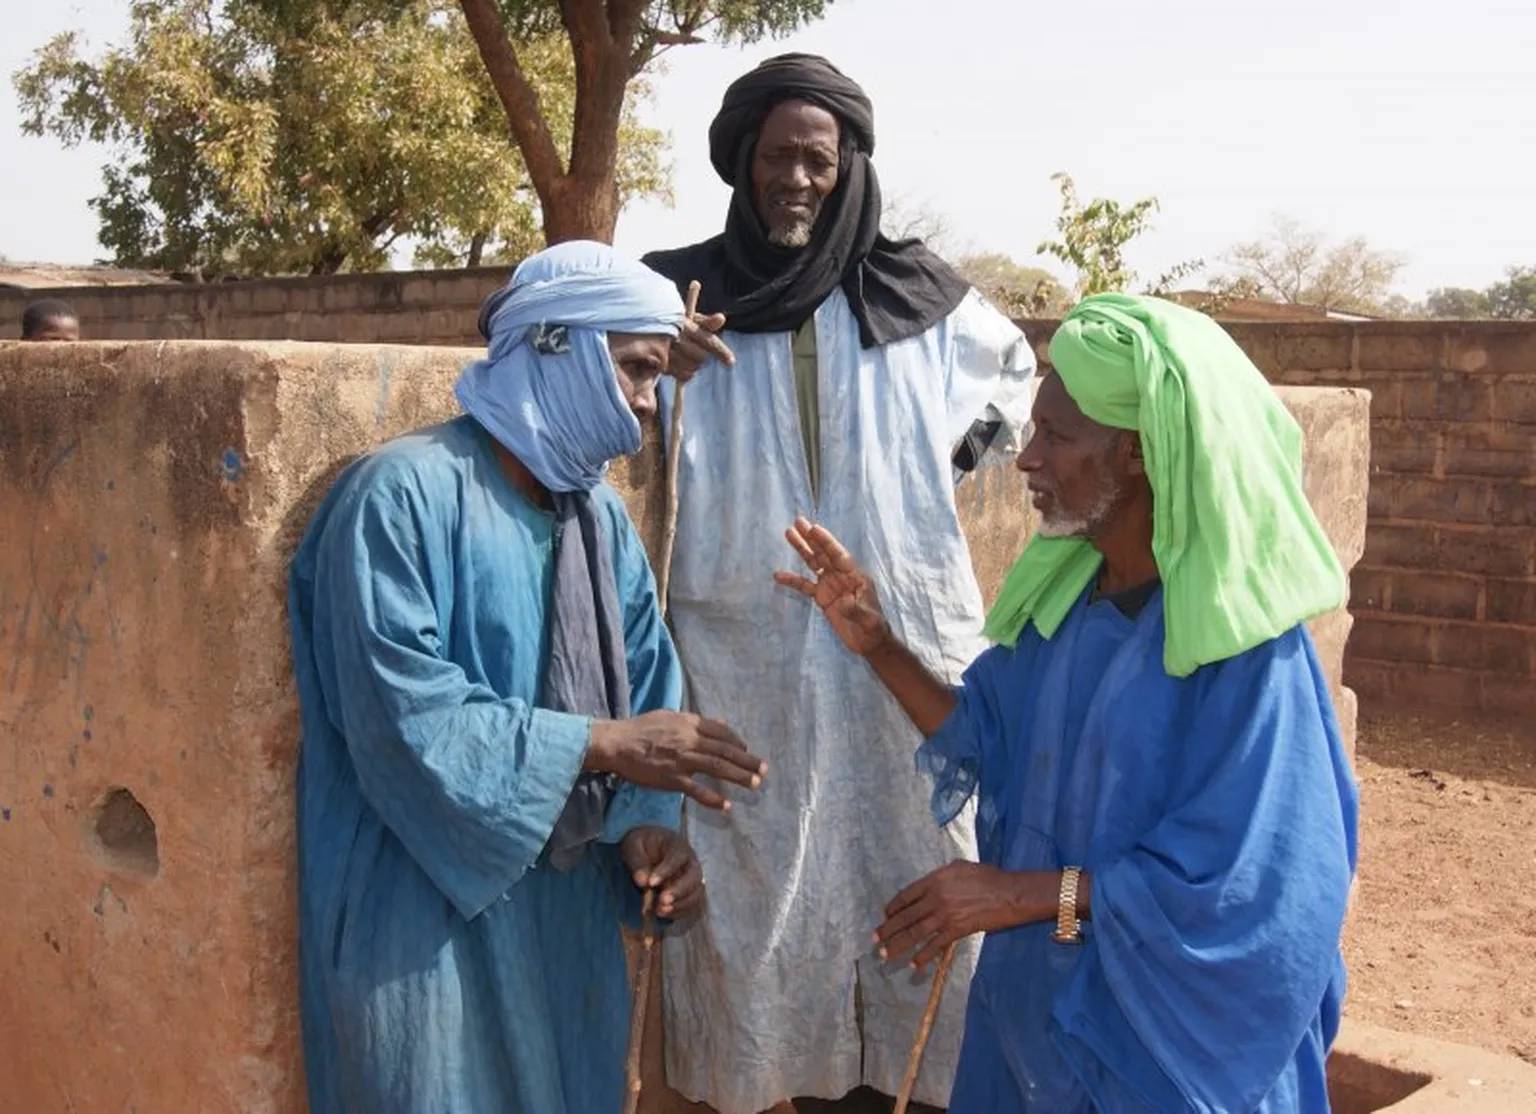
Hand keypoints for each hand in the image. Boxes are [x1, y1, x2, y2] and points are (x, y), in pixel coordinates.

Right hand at [586, 711, 767, 811]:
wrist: (618, 744)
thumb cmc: (641, 728)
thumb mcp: (670, 716)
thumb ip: (695, 721)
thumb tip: (718, 721)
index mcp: (690, 724)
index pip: (722, 732)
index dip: (737, 742)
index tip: (747, 750)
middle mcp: (690, 740)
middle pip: (725, 751)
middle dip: (747, 761)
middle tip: (764, 769)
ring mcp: (682, 760)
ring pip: (717, 768)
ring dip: (738, 777)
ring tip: (755, 784)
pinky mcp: (672, 779)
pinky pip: (696, 790)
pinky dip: (712, 798)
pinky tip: (726, 806)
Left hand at [619, 826, 704, 916]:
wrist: (645, 850)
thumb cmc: (640, 845)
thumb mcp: (632, 845)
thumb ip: (637, 861)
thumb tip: (642, 881)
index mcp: (677, 844)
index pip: (678, 855)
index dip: (667, 870)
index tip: (651, 883)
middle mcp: (689, 861)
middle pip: (694, 876)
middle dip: (679, 890)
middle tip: (662, 901)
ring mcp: (691, 878)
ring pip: (696, 892)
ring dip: (681, 904)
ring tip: (661, 911)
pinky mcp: (689, 892)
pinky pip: (692, 904)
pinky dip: (680, 912)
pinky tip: (663, 915)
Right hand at [667, 312, 734, 381]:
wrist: (650, 331)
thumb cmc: (676, 324)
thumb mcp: (691, 319)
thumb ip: (707, 322)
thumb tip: (721, 318)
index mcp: (686, 326)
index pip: (708, 341)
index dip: (721, 352)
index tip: (731, 362)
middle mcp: (677, 339)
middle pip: (701, 357)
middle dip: (702, 355)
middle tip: (695, 350)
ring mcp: (668, 353)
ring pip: (692, 367)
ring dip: (693, 364)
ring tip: (685, 356)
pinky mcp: (661, 365)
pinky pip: (682, 374)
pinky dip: (684, 372)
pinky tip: (679, 364)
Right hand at [774, 516, 891, 656]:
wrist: (869, 643)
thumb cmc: (874, 629)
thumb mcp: (869, 620)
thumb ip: (856, 610)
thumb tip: (843, 602)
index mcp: (855, 576)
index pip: (838, 555)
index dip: (826, 542)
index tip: (814, 528)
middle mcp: (841, 576)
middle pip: (823, 553)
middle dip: (811, 537)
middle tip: (798, 521)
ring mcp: (830, 585)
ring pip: (813, 563)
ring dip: (802, 548)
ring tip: (788, 533)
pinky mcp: (822, 598)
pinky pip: (805, 586)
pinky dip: (792, 580)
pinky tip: (778, 575)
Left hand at [875, 861, 1036, 968]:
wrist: (1009, 894)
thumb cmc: (988, 877)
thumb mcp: (960, 867)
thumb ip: (942, 876)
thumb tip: (932, 884)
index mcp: (934, 879)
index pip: (906, 896)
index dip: (893, 908)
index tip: (885, 916)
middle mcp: (935, 897)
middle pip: (906, 916)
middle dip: (888, 929)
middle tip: (875, 939)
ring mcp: (945, 914)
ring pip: (916, 932)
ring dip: (898, 945)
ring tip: (885, 954)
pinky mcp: (957, 930)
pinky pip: (935, 945)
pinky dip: (924, 956)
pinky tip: (914, 964)